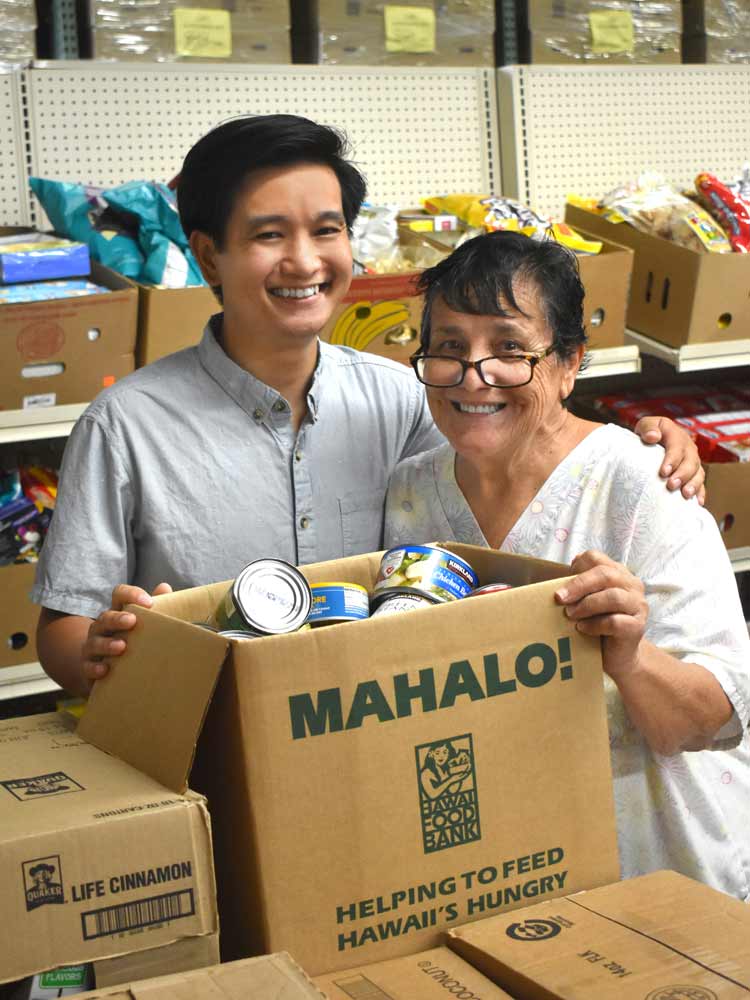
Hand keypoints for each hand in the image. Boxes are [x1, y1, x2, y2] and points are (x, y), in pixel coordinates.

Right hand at [82, 582, 172, 686]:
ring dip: (107, 644)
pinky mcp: (88, 667)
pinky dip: (95, 667)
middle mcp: (102, 627)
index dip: (131, 594)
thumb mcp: (144, 624)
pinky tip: (105, 669)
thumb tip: (164, 587)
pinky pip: (88, 666)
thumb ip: (156, 607)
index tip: (149, 602)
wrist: (107, 669)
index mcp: (117, 612)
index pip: (119, 594)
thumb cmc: (132, 641)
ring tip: (122, 646)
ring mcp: (93, 646)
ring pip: (95, 642)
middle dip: (117, 618)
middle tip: (132, 620)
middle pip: (105, 618)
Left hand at [554, 550, 647, 680]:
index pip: (597, 559)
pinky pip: (615, 622)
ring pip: (612, 597)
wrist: (618, 656)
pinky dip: (594, 624)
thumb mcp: (588, 602)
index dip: (578, 567)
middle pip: (605, 574)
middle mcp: (632, 586)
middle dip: (578, 585)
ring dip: (587, 605)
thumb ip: (578, 589)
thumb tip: (556, 583)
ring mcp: (637, 606)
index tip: (561, 582)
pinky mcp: (636, 627)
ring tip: (570, 615)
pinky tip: (582, 628)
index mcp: (619, 574)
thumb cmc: (600, 625)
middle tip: (559, 598)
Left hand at [633, 415, 705, 503]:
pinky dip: (700, 493)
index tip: (663, 472)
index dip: (672, 459)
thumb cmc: (646, 434)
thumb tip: (653, 437)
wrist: (652, 440)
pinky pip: (701, 483)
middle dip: (682, 474)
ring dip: (693, 484)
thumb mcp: (644, 425)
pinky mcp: (693, 473)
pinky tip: (697, 503)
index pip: (677, 446)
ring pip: (698, 473)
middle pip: (690, 461)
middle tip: (671, 485)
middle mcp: (687, 447)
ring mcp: (692, 460)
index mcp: (675, 434)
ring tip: (685, 494)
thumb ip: (648, 428)